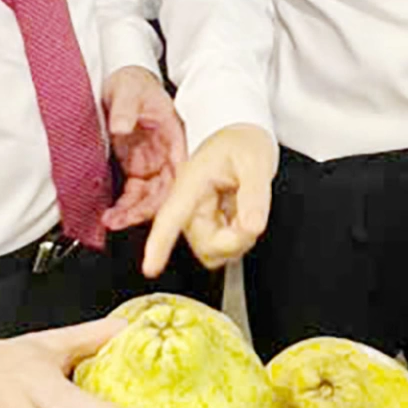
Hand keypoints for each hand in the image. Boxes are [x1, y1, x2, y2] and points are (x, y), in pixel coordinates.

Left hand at [103, 64, 184, 230]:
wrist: (122, 81)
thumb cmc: (134, 84)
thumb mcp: (129, 92)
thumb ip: (126, 109)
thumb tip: (122, 126)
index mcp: (174, 137)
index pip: (180, 171)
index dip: (172, 193)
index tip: (157, 209)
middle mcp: (167, 154)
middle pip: (165, 191)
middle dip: (145, 210)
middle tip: (123, 220)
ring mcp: (153, 163)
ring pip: (150, 197)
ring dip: (132, 213)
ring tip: (112, 221)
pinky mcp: (138, 167)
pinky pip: (134, 194)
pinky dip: (124, 206)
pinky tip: (112, 215)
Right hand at [142, 122, 277, 276]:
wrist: (241, 140)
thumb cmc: (243, 144)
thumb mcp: (256, 161)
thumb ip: (255, 195)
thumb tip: (253, 227)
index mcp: (191, 182)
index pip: (171, 216)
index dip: (159, 243)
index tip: (150, 268)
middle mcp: (188, 205)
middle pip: (204, 245)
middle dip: (234, 240)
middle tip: (254, 218)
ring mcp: (197, 219)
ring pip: (214, 252)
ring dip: (238, 241)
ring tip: (249, 211)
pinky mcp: (207, 228)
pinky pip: (222, 250)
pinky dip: (239, 240)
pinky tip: (243, 217)